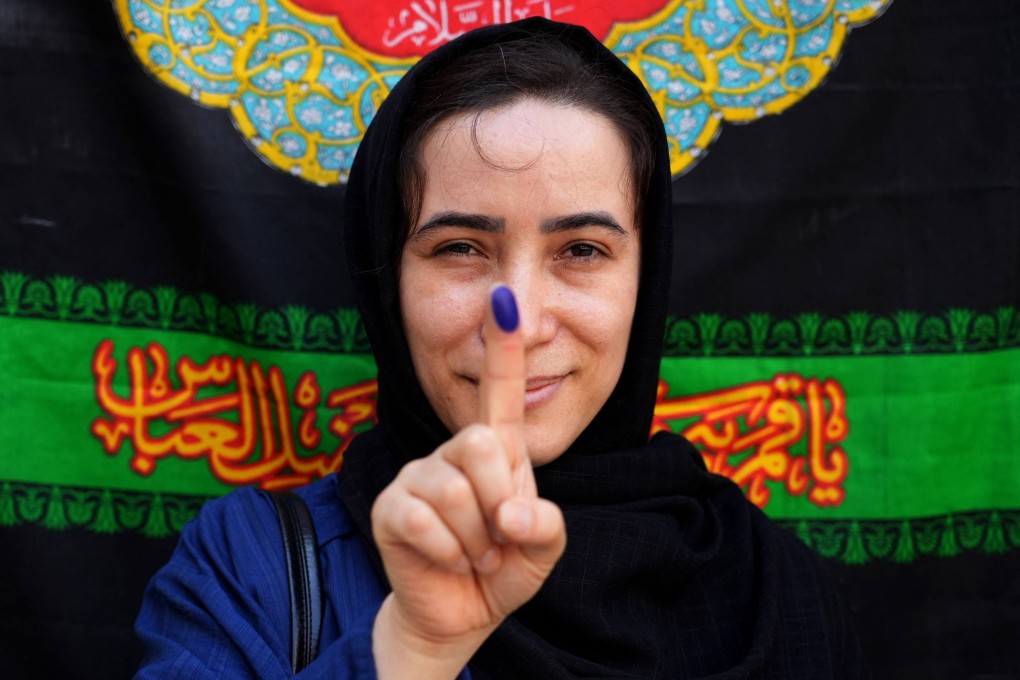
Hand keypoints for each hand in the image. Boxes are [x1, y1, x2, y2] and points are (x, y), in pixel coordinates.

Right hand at [371, 285, 565, 678]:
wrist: (461, 613)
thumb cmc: (503, 565)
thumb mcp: (543, 547)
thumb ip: (546, 525)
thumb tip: (508, 513)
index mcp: (496, 449)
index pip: (500, 391)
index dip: (502, 347)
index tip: (505, 299)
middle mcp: (454, 451)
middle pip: (480, 442)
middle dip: (498, 500)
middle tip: (497, 535)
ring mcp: (417, 475)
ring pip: (453, 491)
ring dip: (475, 539)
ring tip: (473, 552)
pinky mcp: (390, 506)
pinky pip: (423, 521)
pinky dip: (447, 553)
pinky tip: (446, 560)